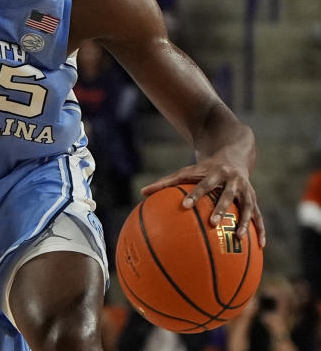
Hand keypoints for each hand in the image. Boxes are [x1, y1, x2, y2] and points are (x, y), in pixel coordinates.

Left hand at [141, 154, 265, 247]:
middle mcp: (232, 180)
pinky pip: (259, 216)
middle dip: (220, 208)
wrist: (234, 155)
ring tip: (239, 239)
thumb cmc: (204, 168)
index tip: (185, 206)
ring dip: (244, 222)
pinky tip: (261, 246)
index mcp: (214, 172)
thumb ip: (166, 182)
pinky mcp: (254, 198)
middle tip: (212, 223)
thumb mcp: (187, 171)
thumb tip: (142, 193)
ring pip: (248, 206)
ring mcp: (245, 190)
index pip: (202, 184)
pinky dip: (261, 230)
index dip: (194, 195)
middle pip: (227, 195)